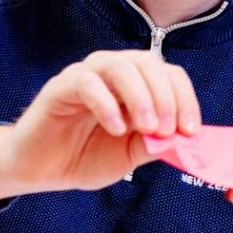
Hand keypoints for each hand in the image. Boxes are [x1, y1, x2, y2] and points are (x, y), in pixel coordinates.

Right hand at [0, 50, 199, 203]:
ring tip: (147, 128)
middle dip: (167, 97)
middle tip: (167, 130)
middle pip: (150, 62)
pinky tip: (115, 128)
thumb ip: (155, 144)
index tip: (190, 130)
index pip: (169, 74)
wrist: (41, 170)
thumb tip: (183, 137)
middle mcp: (113, 72)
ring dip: (142, 96)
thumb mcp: (130, 155)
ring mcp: (86, 75)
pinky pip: (87, 81)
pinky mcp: (61, 87)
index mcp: (135, 84)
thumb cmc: (85, 156)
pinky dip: (107, 103)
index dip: (185, 99)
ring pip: (121, 66)